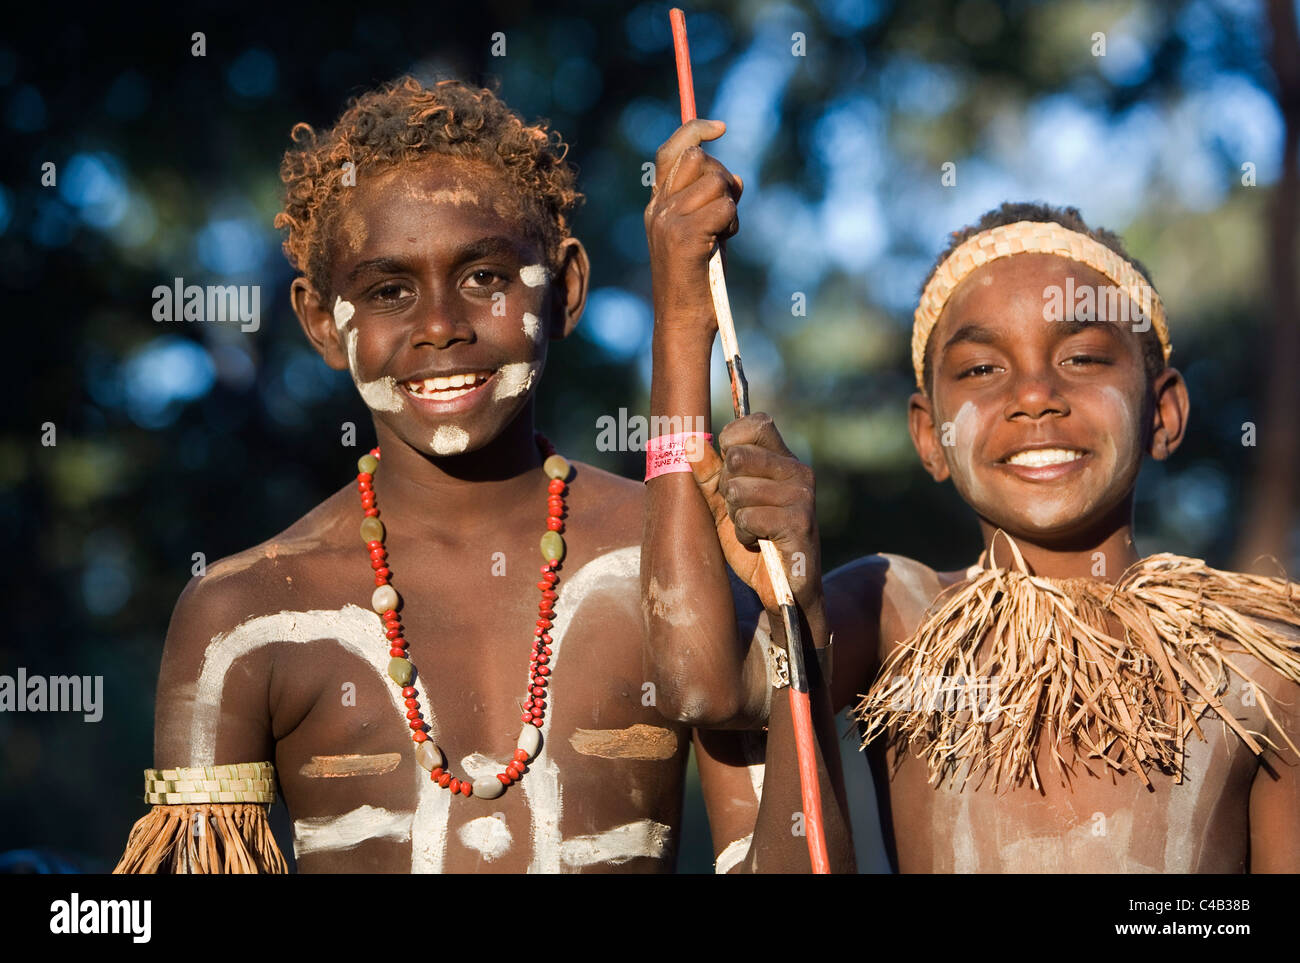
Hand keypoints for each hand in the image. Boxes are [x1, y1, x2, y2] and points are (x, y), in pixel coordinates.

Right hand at [644, 119, 743, 337]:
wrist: (682, 322)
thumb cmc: (698, 282)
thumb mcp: (705, 233)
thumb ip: (713, 203)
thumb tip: (736, 178)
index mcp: (658, 206)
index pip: (672, 151)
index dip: (695, 130)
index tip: (720, 127)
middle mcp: (657, 209)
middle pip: (698, 159)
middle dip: (722, 178)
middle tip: (725, 213)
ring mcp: (667, 221)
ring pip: (716, 182)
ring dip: (730, 206)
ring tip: (722, 235)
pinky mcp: (683, 236)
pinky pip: (724, 208)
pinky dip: (731, 224)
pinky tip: (722, 245)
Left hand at [690, 413, 823, 618]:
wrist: (782, 588)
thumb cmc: (754, 541)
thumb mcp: (723, 505)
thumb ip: (708, 474)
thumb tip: (690, 441)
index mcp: (783, 459)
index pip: (756, 423)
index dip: (731, 442)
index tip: (730, 469)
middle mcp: (798, 471)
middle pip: (737, 456)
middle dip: (727, 489)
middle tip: (743, 510)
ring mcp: (802, 496)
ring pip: (738, 489)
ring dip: (736, 516)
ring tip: (752, 529)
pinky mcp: (799, 522)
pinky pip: (749, 517)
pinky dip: (744, 535)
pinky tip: (760, 543)